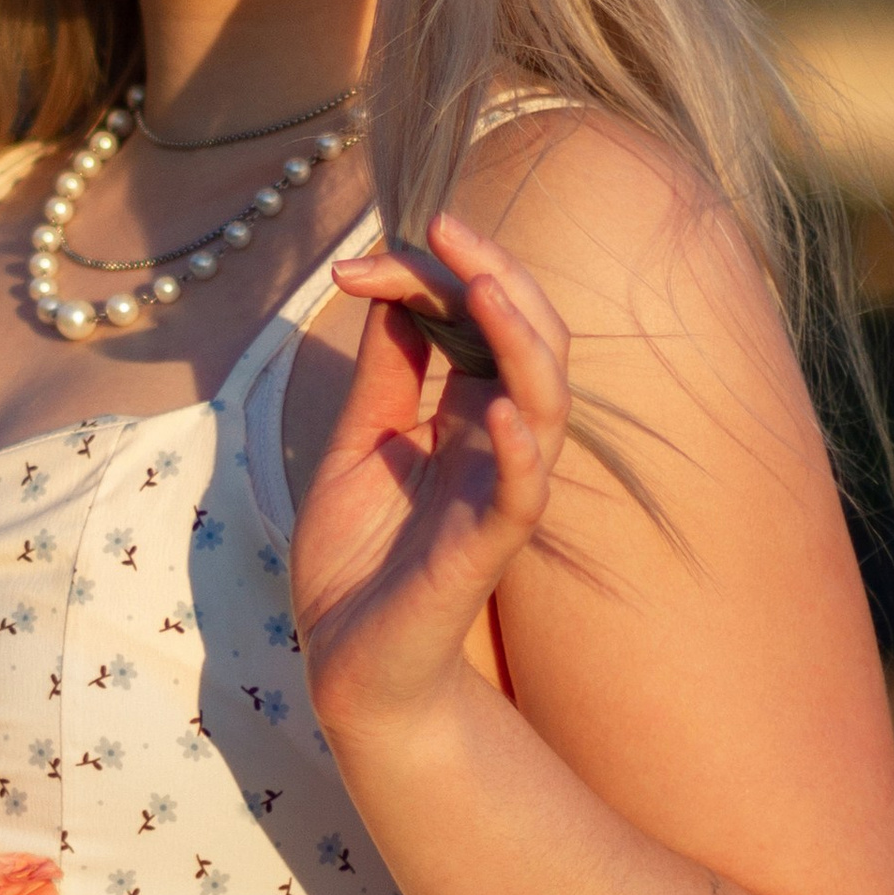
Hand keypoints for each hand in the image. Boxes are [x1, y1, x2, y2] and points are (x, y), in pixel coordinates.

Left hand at [291, 208, 570, 751]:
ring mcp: (497, 493)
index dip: (428, 277)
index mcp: (465, 415)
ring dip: (522, 340)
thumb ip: (384, 375)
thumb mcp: (357, 447)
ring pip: (546, 401)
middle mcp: (495, 444)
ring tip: (487, 289)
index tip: (359, 264)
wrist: (347, 665)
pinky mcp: (486, 550)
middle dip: (495, 275)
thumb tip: (390, 287)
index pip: (477, 319)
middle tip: (444, 228)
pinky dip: (521, 450)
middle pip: (531, 339)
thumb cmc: (358, 563)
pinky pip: (523, 495)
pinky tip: (501, 412)